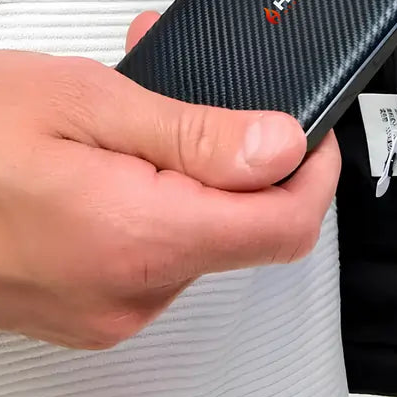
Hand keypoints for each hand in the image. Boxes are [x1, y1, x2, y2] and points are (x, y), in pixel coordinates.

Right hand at [0, 12, 339, 348]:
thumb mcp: (87, 103)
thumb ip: (198, 134)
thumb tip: (281, 147)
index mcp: (140, 241)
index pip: (286, 225)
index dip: (316, 172)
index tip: (314, 132)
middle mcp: (128, 293)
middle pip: (245, 227)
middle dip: (238, 150)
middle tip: (199, 89)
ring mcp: (102, 308)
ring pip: (195, 231)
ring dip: (186, 163)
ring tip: (137, 104)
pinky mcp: (80, 305)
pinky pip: (149, 247)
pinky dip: (150, 192)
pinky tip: (115, 147)